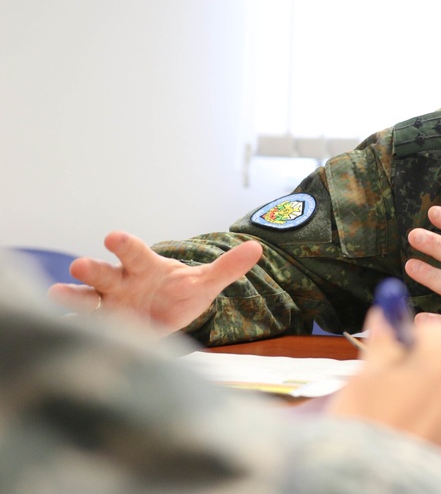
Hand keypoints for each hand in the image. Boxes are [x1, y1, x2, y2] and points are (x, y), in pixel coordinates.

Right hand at [46, 231, 261, 333]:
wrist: (167, 315)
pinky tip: (57, 329)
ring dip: (70, 296)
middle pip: (102, 272)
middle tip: (79, 266)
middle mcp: (119, 282)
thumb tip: (258, 247)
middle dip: (90, 269)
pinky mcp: (98, 327)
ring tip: (55, 295)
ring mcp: (105, 304)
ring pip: (82, 297)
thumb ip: (228, 267)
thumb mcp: (206, 282)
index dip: (124, 244)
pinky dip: (69, 326)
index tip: (113, 237)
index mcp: (143, 266)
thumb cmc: (181, 294)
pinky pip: (80, 325)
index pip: (133, 251)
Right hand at [330, 309, 440, 471]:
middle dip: (425, 378)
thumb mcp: (364, 380)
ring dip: (438, 409)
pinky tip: (422, 448)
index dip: (411, 343)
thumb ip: (383, 342)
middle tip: (393, 400)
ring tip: (406, 430)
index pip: (435, 330)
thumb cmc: (371, 436)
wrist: (385, 491)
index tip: (394, 357)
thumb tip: (385, 316)